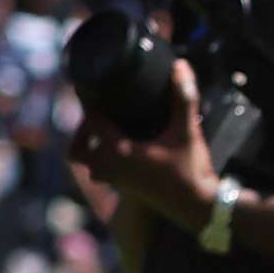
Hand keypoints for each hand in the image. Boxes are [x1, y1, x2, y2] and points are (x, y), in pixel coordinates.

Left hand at [68, 58, 220, 235]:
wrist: (198, 207)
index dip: (88, 101)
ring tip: (109, 129)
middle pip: (76, 147)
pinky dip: (103, 159)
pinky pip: (100, 171)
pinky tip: (123, 147)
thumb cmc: (190, 169)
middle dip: (82, 130)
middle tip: (99, 114)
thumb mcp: (187, 131)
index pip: (91, 121)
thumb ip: (183, 98)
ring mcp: (115, 180)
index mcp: (118, 151)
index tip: (87, 86)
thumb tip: (181, 65)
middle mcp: (110, 167)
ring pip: (87, 162)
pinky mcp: (124, 188)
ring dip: (90, 146)